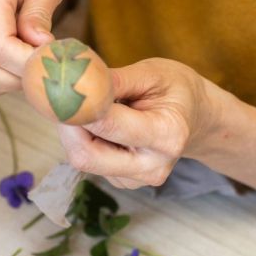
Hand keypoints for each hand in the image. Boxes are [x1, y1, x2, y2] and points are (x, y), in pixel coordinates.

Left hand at [58, 59, 219, 188]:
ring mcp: (137, 179)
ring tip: (87, 107)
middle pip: (87, 156)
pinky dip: (83, 140)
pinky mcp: (122, 182)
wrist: (194, 117)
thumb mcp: (153, 73)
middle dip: (67, 127)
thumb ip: (116, 80)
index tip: (63, 90)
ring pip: (83, 160)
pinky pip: (89, 162)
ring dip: (73, 133)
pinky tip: (98, 124)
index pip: (110, 126)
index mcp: (167, 135)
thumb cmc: (174, 90)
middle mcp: (152, 166)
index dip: (80, 109)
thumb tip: (78, 82)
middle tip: (61, 99)